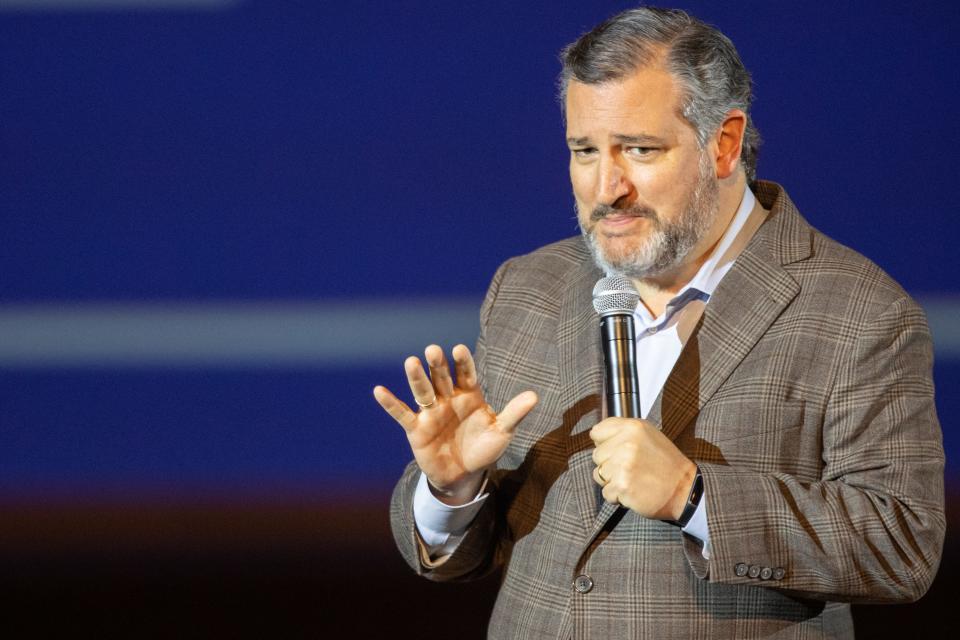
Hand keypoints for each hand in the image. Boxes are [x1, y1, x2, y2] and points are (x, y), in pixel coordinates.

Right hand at [374, 344, 537, 504]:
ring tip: (411, 361)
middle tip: (434, 350)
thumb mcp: (502, 432)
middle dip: (437, 365)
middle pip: (441, 378)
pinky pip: (402, 414)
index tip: (459, 349)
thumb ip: (514, 413)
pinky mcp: (416, 428)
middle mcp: (448, 398)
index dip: (463, 363)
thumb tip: (534, 396)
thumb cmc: (483, 448)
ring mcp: (431, 412)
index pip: (466, 374)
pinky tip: (379, 390)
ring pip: (422, 391)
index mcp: (469, 395)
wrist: (463, 474)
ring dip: (416, 378)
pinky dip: (390, 403)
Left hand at [589, 417, 696, 520]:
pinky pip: (606, 492)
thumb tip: (595, 434)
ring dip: (612, 481)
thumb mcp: (648, 435)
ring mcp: (623, 465)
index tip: (617, 450)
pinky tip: (634, 491)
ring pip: (599, 474)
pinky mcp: (622, 486)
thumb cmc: (666, 464)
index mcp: (633, 427)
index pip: (597, 432)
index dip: (605, 443)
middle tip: (632, 468)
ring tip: (634, 479)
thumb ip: (622, 432)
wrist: (685, 490)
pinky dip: (617, 496)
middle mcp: (626, 443)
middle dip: (609, 464)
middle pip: (596, 455)